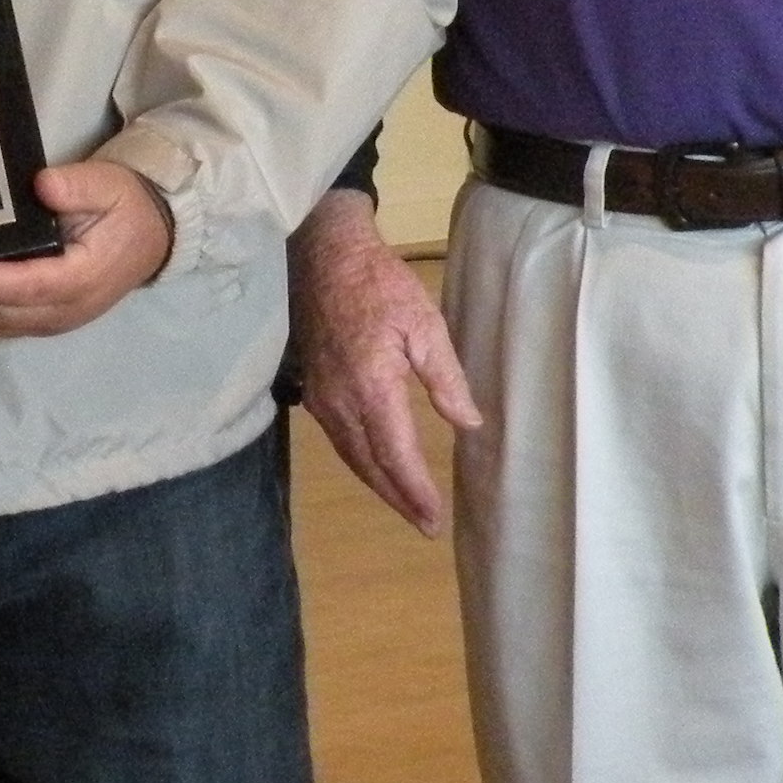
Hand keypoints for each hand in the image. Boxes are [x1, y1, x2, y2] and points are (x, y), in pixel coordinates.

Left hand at [0, 160, 173, 337]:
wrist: (150, 234)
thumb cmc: (125, 206)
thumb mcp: (109, 184)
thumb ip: (78, 186)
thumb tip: (43, 185)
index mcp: (84, 277)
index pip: (32, 284)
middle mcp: (65, 309)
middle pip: (4, 313)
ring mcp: (52, 318)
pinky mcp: (41, 317)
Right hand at [291, 190, 478, 536]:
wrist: (324, 256)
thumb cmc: (380, 285)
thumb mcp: (426, 324)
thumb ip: (446, 378)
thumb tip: (469, 423)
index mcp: (373, 387)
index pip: (395, 454)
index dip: (415, 490)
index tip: (435, 519)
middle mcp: (341, 402)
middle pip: (370, 465)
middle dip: (398, 499)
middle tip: (425, 525)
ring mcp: (321, 398)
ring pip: (351, 456)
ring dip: (378, 485)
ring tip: (404, 506)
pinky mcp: (312, 390)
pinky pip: (338, 439)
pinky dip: (360, 461)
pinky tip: (374, 466)